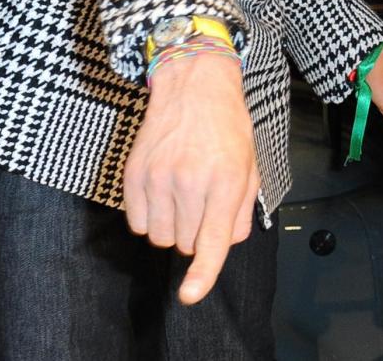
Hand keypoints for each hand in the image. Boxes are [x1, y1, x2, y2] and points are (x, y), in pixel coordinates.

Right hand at [123, 51, 258, 304]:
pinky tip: (162, 191)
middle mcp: (190, 181)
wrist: (193, 87)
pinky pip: (137, 224)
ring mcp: (157, 178)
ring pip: (159, 238)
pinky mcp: (133, 175)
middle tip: (203, 199)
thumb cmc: (227, 128)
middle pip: (184, 244)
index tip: (190, 295)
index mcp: (225, 180)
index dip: (202, 273)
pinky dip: (150, 217)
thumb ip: (240, 211)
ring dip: (172, 227)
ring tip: (183, 194)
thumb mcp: (249, 167)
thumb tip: (223, 244)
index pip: (211, 239)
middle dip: (195, 232)